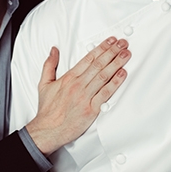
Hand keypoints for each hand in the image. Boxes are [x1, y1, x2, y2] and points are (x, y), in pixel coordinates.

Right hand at [25, 36, 129, 154]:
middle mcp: (78, 85)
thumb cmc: (47, 110)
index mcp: (69, 78)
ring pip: (104, 76)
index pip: (88, 58)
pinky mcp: (91, 109)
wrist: (48, 130)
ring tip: (126, 54)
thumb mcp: (44, 84)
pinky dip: (115, 83)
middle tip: (123, 44)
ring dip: (116, 63)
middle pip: (99, 64)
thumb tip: (54, 50)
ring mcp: (85, 97)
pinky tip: (122, 74)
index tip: (111, 41)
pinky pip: (105, 93)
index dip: (101, 48)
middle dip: (112, 52)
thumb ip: (49, 65)